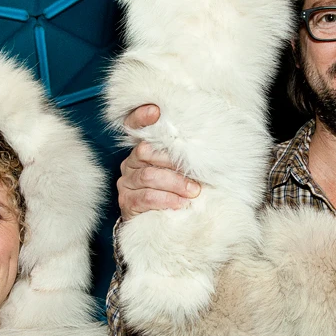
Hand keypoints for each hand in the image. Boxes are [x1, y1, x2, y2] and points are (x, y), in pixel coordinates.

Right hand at [117, 104, 200, 219]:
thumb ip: (184, 158)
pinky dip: (166, 199)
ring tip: (193, 192)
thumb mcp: (180, 172)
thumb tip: (209, 149)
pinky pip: (146, 197)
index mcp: (142, 150)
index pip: (134, 126)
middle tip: (195, 177)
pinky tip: (180, 203)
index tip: (155, 111)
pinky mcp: (126, 202)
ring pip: (148, 176)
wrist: (157, 224)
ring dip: (175, 183)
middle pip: (146, 153)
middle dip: (173, 163)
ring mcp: (126, 182)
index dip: (141, 117)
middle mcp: (130, 163)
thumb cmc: (174, 192)